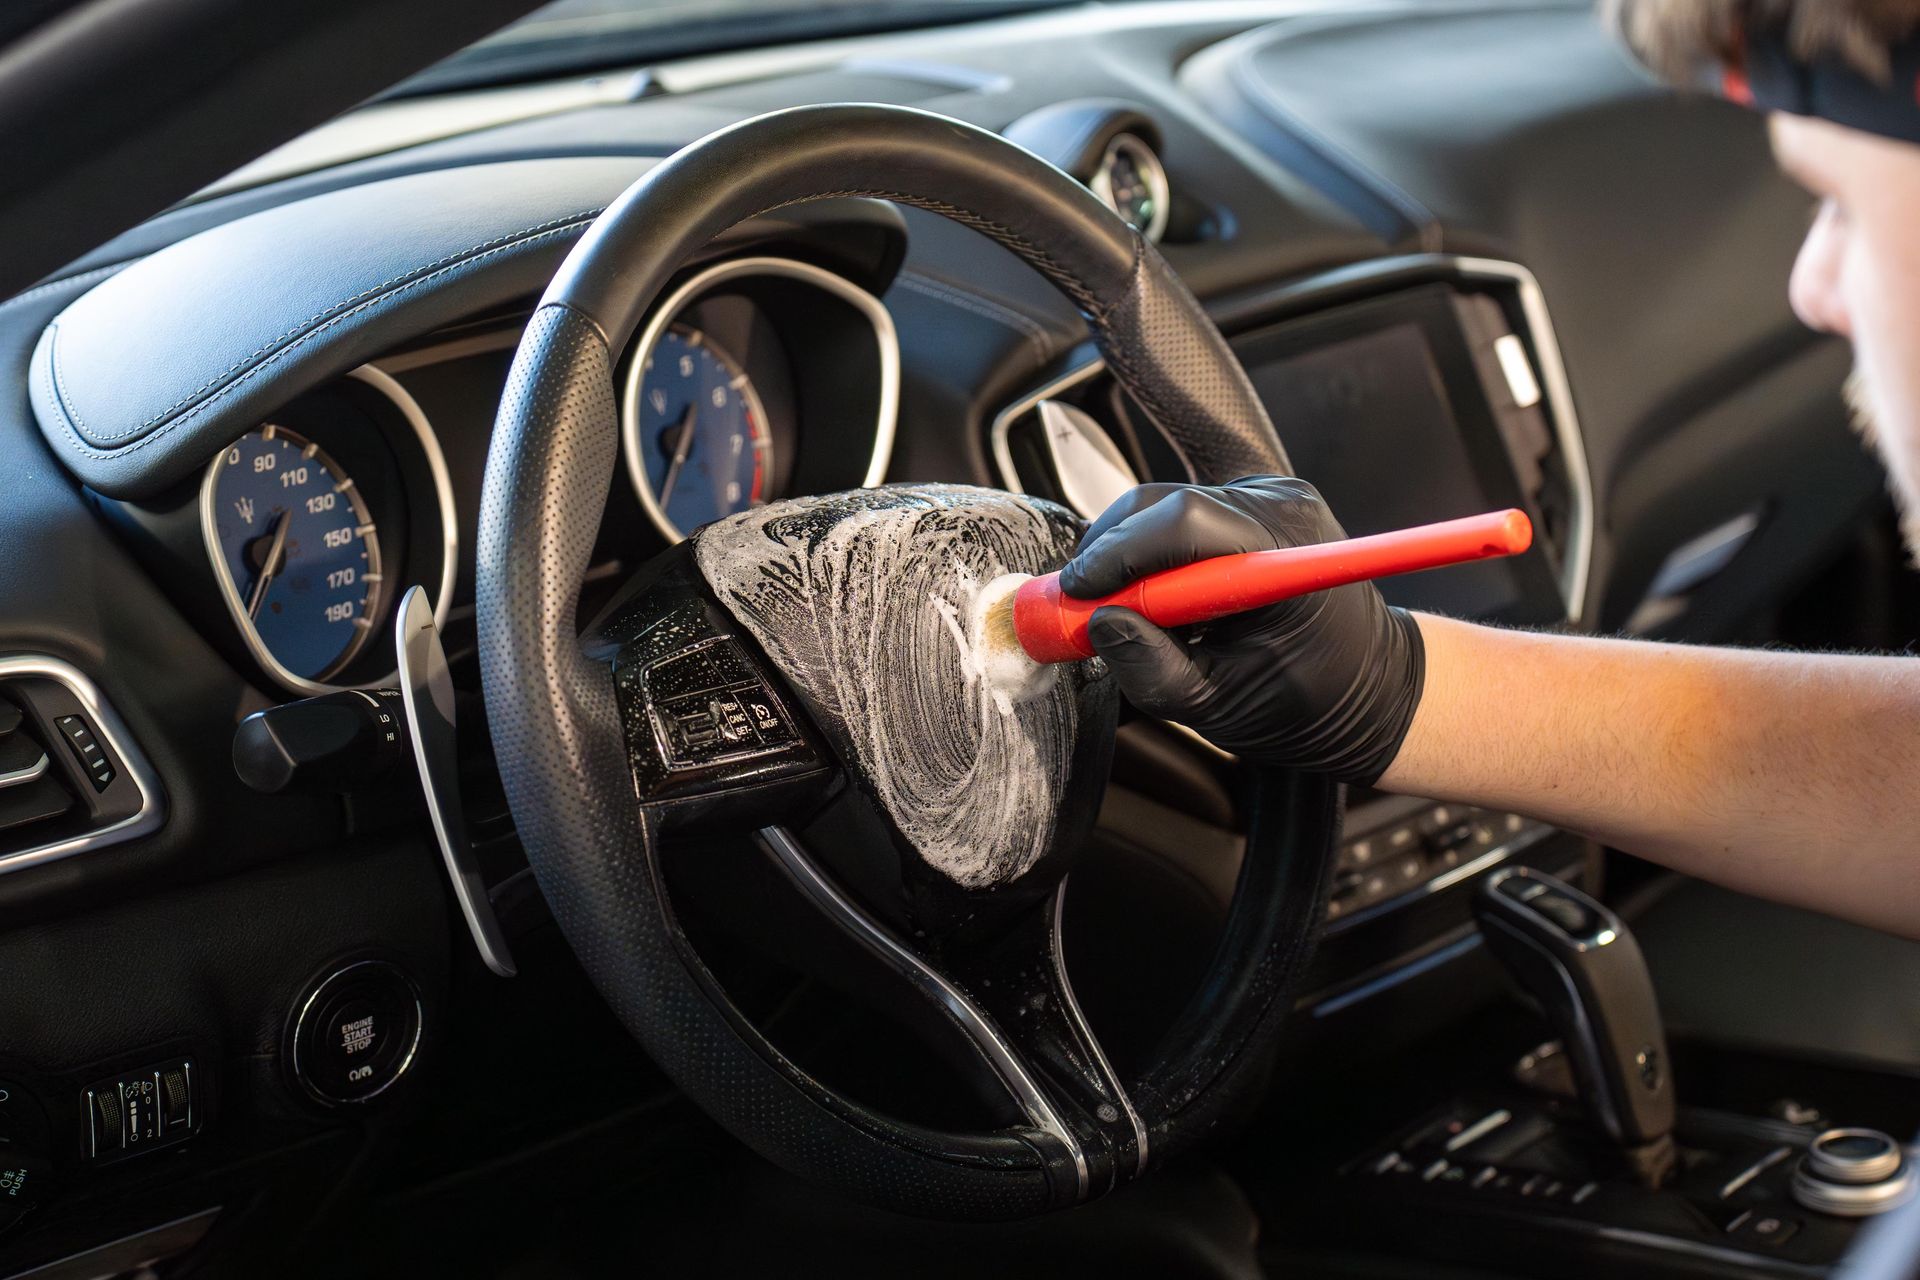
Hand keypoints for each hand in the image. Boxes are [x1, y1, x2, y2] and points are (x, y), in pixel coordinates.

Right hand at [1059, 476, 1425, 783]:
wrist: (1370, 688)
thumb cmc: (1308, 702)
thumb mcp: (1219, 706)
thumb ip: (1153, 670)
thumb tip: (1099, 626)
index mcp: (1285, 559)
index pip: (1184, 522)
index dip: (1120, 553)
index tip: (1078, 593)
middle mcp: (1282, 509)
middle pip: (1165, 503)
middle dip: (1111, 553)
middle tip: (1080, 606)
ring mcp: (1271, 498)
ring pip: (1164, 504)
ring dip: (1128, 553)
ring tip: (1118, 607)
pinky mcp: (1256, 503)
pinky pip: (1181, 513)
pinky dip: (1151, 550)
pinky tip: (1151, 592)